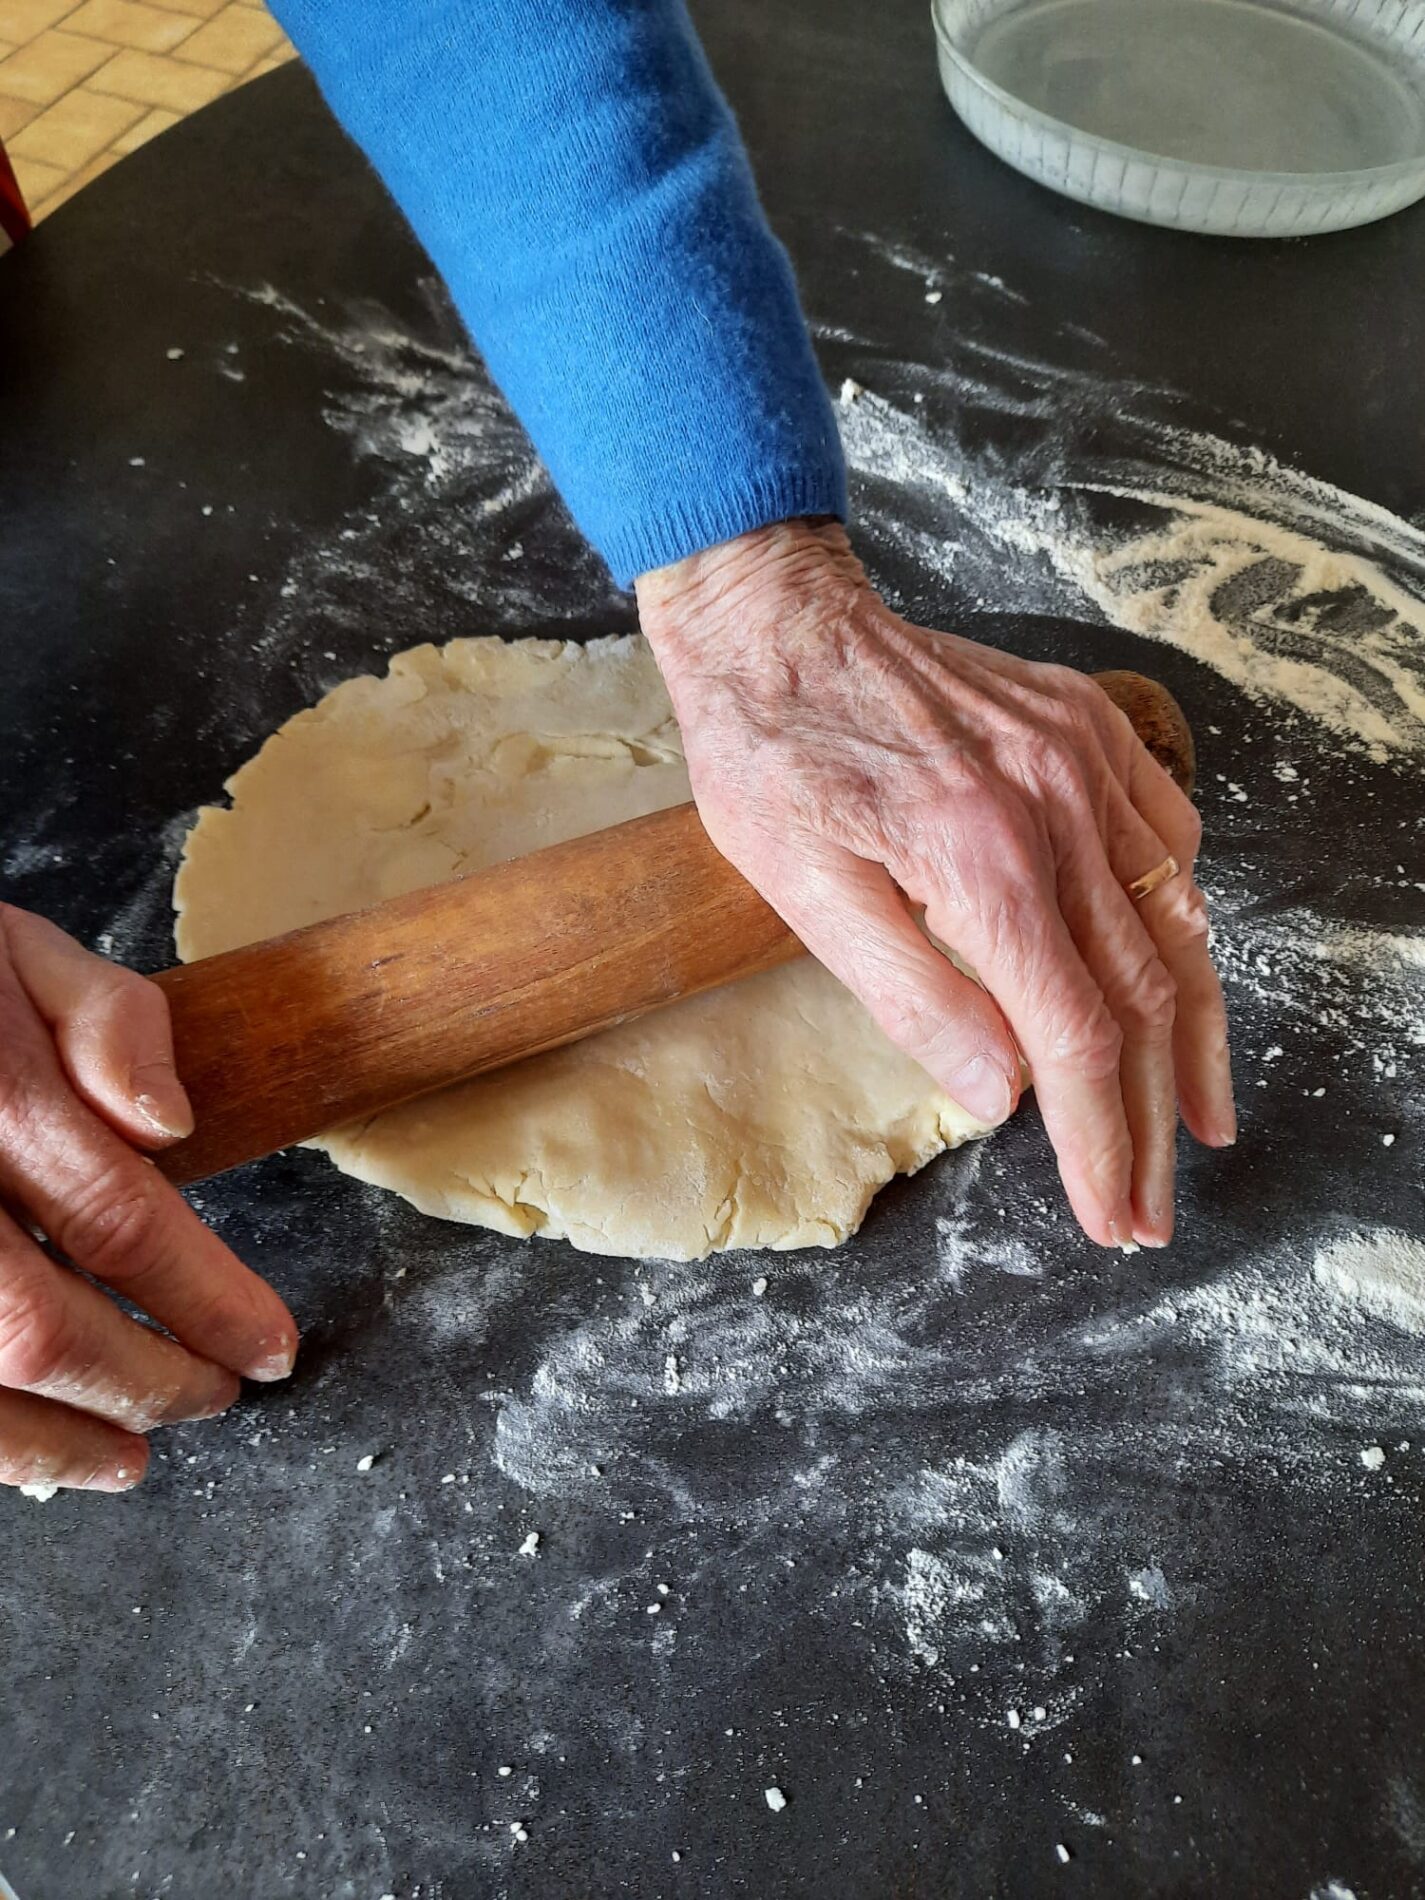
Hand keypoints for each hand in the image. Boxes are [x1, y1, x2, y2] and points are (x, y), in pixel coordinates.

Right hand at [0, 905, 296, 1494]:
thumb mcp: (18, 950)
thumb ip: (110, 1021)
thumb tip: (168, 1125)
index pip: (119, 1219)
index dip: (208, 1301)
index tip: (269, 1345)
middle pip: (41, 1327)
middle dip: (145, 1382)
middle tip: (215, 1394)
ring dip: (54, 1442)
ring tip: (128, 1457)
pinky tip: (30, 1447)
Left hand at [637, 519, 1233, 1249]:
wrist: (780, 622)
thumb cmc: (772, 756)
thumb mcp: (801, 889)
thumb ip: (910, 993)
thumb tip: (1005, 1095)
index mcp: (980, 857)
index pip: (1075, 1035)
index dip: (1099, 1139)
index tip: (1111, 1211)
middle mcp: (1057, 807)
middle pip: (1142, 998)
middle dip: (1151, 1120)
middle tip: (1151, 1208)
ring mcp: (1086, 760)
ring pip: (1177, 925)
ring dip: (1196, 1038)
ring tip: (1199, 1121)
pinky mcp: (1091, 731)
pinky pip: (1170, 840)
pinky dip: (1184, 924)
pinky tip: (1179, 980)